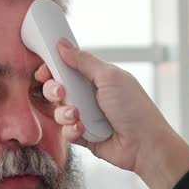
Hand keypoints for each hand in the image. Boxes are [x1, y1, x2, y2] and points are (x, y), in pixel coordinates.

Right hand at [37, 41, 188, 188]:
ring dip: (64, 112)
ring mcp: (86, 116)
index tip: (44, 71)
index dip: (53, 69)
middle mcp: (90, 95)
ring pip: (59, 111)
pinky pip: (66, 131)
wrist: (144, 144)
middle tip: (61, 92)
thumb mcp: (109, 77)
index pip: (67, 68)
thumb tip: (62, 44)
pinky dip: (71, 130)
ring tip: (77, 115)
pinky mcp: (84, 136)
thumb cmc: (134, 108)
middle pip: (57, 88)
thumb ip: (84, 61)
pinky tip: (83, 130)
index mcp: (97, 77)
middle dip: (54, 90)